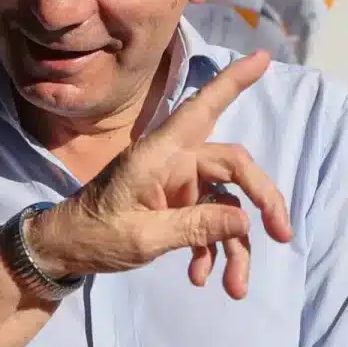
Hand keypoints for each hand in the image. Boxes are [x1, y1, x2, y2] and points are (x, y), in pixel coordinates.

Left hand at [26, 51, 293, 298]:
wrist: (64, 251)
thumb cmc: (94, 235)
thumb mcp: (144, 237)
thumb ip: (194, 228)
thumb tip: (244, 221)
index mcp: (161, 155)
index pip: (203, 109)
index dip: (233, 82)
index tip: (262, 58)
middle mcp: (175, 162)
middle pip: (235, 168)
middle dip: (263, 201)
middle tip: (283, 235)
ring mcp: (178, 185)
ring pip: (226, 206)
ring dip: (235, 247)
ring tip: (236, 288)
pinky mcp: (177, 207)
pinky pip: (209, 224)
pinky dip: (211, 251)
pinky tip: (202, 278)